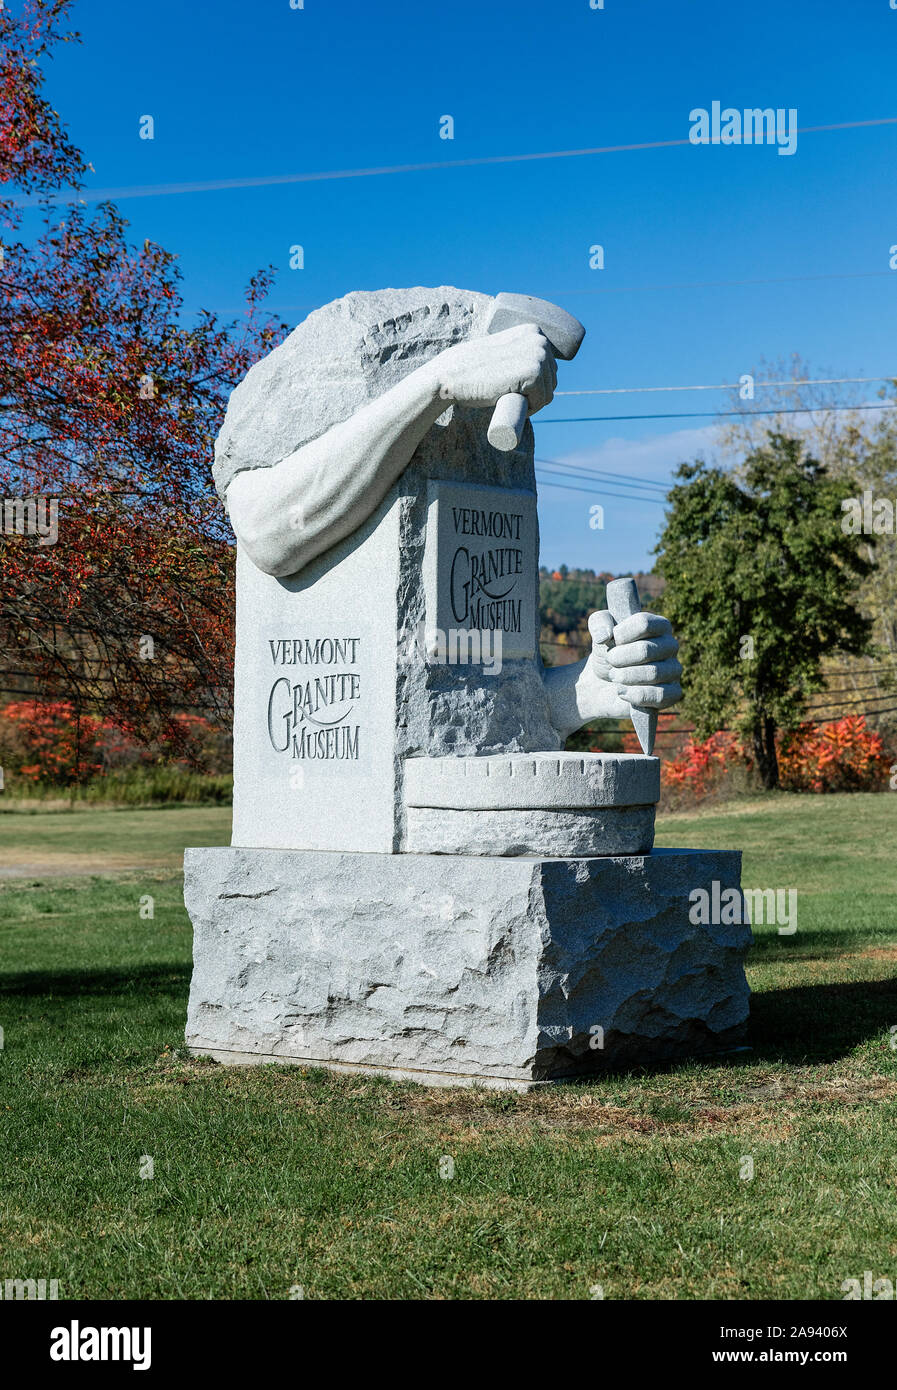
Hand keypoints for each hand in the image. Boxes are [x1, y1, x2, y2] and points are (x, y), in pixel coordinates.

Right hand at [427, 323, 556, 413]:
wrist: (452, 374)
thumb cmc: (474, 368)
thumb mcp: (503, 350)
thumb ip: (519, 349)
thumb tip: (542, 361)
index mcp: (533, 331)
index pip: (548, 368)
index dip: (533, 384)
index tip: (512, 385)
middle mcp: (539, 340)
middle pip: (551, 380)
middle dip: (535, 394)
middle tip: (508, 394)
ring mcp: (538, 355)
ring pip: (548, 393)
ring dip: (532, 403)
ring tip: (508, 397)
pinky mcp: (534, 374)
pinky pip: (542, 401)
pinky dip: (530, 409)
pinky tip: (512, 402)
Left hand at [587, 609, 682, 711]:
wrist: (603, 683)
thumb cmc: (607, 652)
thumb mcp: (599, 632)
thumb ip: (599, 623)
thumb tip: (605, 635)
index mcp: (659, 625)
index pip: (644, 623)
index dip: (621, 634)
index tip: (612, 639)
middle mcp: (671, 646)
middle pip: (645, 650)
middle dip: (619, 658)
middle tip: (610, 661)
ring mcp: (674, 670)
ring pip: (653, 673)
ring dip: (625, 676)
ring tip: (614, 676)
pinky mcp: (672, 693)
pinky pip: (660, 695)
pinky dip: (635, 695)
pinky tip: (621, 692)